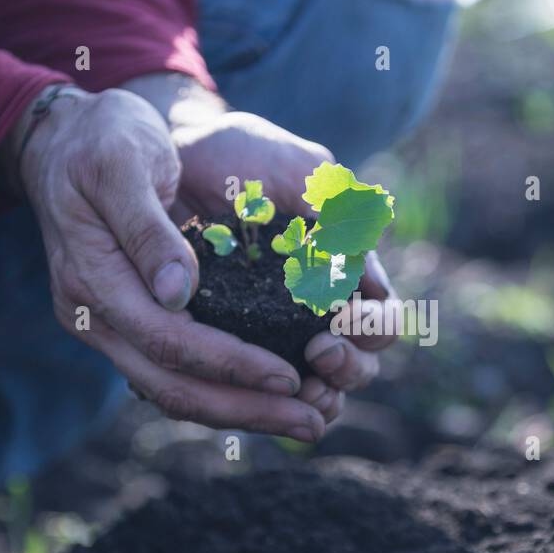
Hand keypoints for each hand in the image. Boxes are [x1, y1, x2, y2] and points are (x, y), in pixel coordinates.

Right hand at [7, 85, 327, 441]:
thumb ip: (147, 229)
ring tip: (304, 420)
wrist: (62, 138)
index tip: (288, 376)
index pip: (168, 341)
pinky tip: (269, 397)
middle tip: (312, 423)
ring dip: (240, 412)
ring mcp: (107, 325)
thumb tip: (178, 293)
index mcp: (91, 279)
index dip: (230, 364)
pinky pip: (175, 374)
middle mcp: (94, 316)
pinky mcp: (128, 323)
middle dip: (245, 409)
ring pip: (173, 392)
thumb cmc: (102, 138)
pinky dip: (223, 392)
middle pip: (172, 388)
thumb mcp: (124, 164)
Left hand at [122, 73, 400, 414]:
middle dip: (348, 371)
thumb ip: (336, 211)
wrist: (172, 152)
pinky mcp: (229, 344)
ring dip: (314, 399)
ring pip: (315, 391)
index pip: (381, 320)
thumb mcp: (294, 170)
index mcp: (344, 270)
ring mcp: (275, 332)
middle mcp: (317, 309)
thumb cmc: (241, 155)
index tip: (342, 321)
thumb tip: (365, 269)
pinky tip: (243, 392)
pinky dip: (258, 400)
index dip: (373, 331)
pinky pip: (252, 389)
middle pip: (358, 367)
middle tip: (317, 355)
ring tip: (292, 388)